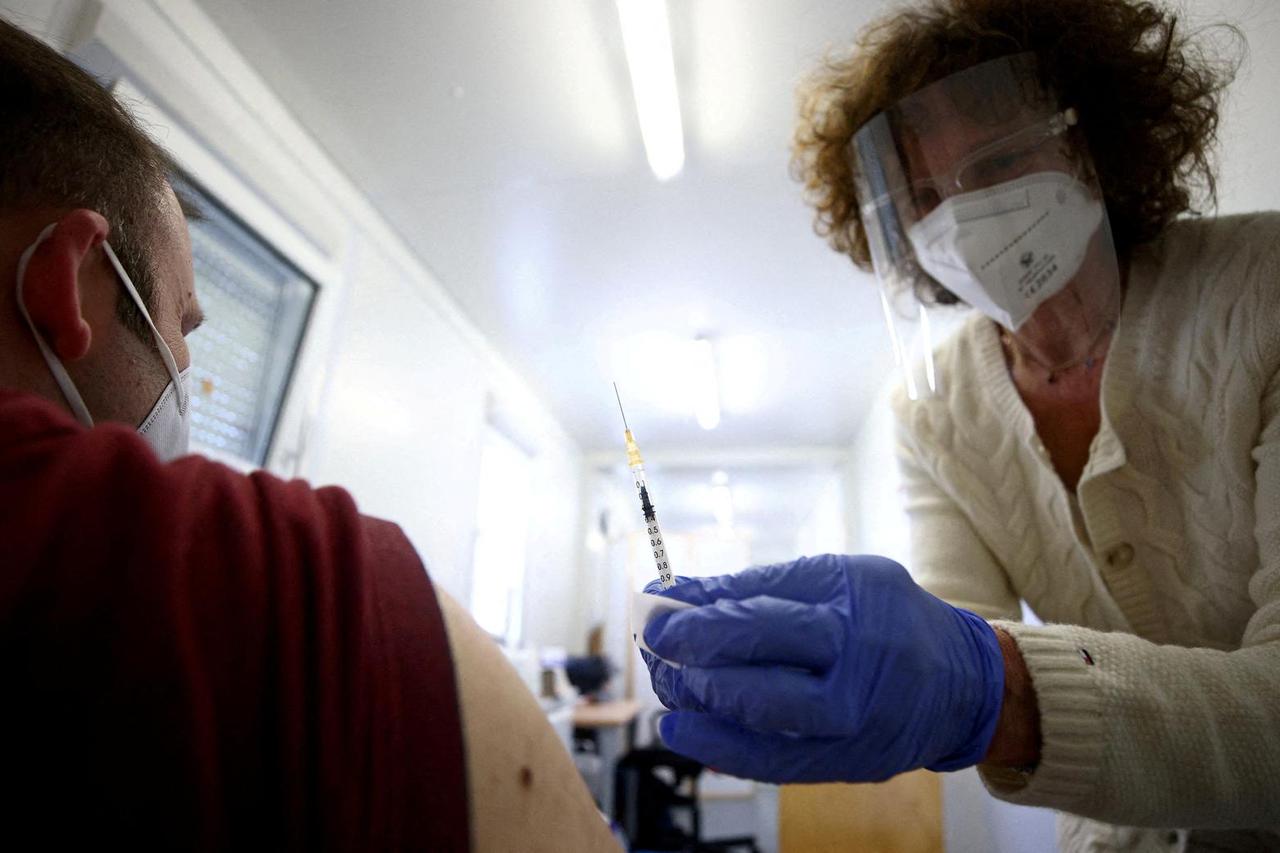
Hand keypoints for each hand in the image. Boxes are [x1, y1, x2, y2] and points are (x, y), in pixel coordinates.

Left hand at [640, 554, 1003, 783]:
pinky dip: (721, 749)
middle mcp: (855, 676)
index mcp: (854, 615)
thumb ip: (759, 586)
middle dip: (695, 660)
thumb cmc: (887, 615)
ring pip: (763, 724)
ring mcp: (852, 728)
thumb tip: (679, 593)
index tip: (654, 607)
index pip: (765, 619)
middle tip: (652, 644)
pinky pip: (774, 764)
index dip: (702, 618)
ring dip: (700, 703)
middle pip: (762, 676)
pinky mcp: (844, 764)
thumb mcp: (836, 577)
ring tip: (663, 683)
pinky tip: (681, 729)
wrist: (961, 683)